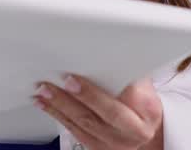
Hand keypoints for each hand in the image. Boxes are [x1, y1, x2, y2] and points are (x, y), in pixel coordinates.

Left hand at [33, 74, 164, 149]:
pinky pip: (74, 131)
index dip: (92, 94)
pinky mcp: (97, 147)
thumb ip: (127, 71)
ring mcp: (113, 143)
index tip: (75, 77)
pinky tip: (45, 104)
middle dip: (75, 98)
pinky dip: (57, 115)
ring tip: (44, 90)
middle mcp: (131, 133)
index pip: (118, 104)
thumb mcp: (145, 85)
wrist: (145, 130)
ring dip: (59, 106)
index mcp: (146, 113)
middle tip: (59, 81)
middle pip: (98, 116)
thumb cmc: (143, 102)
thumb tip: (105, 50)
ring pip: (83, 124)